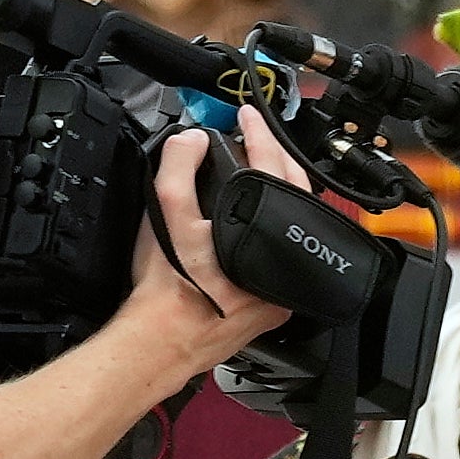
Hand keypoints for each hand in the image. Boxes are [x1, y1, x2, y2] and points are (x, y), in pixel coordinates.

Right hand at [124, 107, 295, 370]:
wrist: (165, 341)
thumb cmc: (167, 288)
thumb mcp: (165, 214)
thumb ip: (178, 167)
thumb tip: (193, 139)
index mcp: (262, 231)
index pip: (272, 168)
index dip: (260, 135)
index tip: (248, 117)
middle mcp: (283, 257)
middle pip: (294, 193)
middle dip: (275, 158)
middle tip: (256, 135)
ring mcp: (285, 283)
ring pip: (293, 224)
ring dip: (279, 191)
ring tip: (259, 168)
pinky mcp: (278, 302)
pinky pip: (286, 253)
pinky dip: (275, 226)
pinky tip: (258, 217)